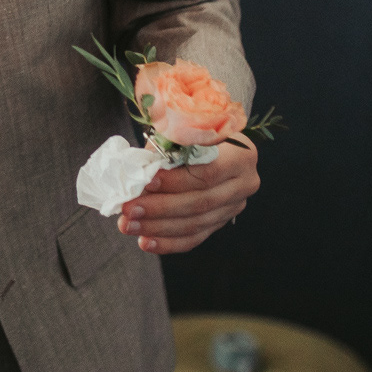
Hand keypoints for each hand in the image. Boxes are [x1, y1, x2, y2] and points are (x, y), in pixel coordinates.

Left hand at [116, 133, 259, 253]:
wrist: (215, 145)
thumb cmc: (195, 132)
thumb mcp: (184, 129)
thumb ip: (166, 147)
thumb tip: (139, 169)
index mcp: (241, 156)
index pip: (207, 174)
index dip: (175, 181)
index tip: (146, 182)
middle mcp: (243, 184)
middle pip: (200, 202)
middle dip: (160, 208)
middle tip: (129, 208)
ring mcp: (233, 207)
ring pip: (194, 224)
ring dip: (157, 227)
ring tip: (129, 225)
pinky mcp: (219, 222)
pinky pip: (194, 238)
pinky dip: (167, 242)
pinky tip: (145, 242)